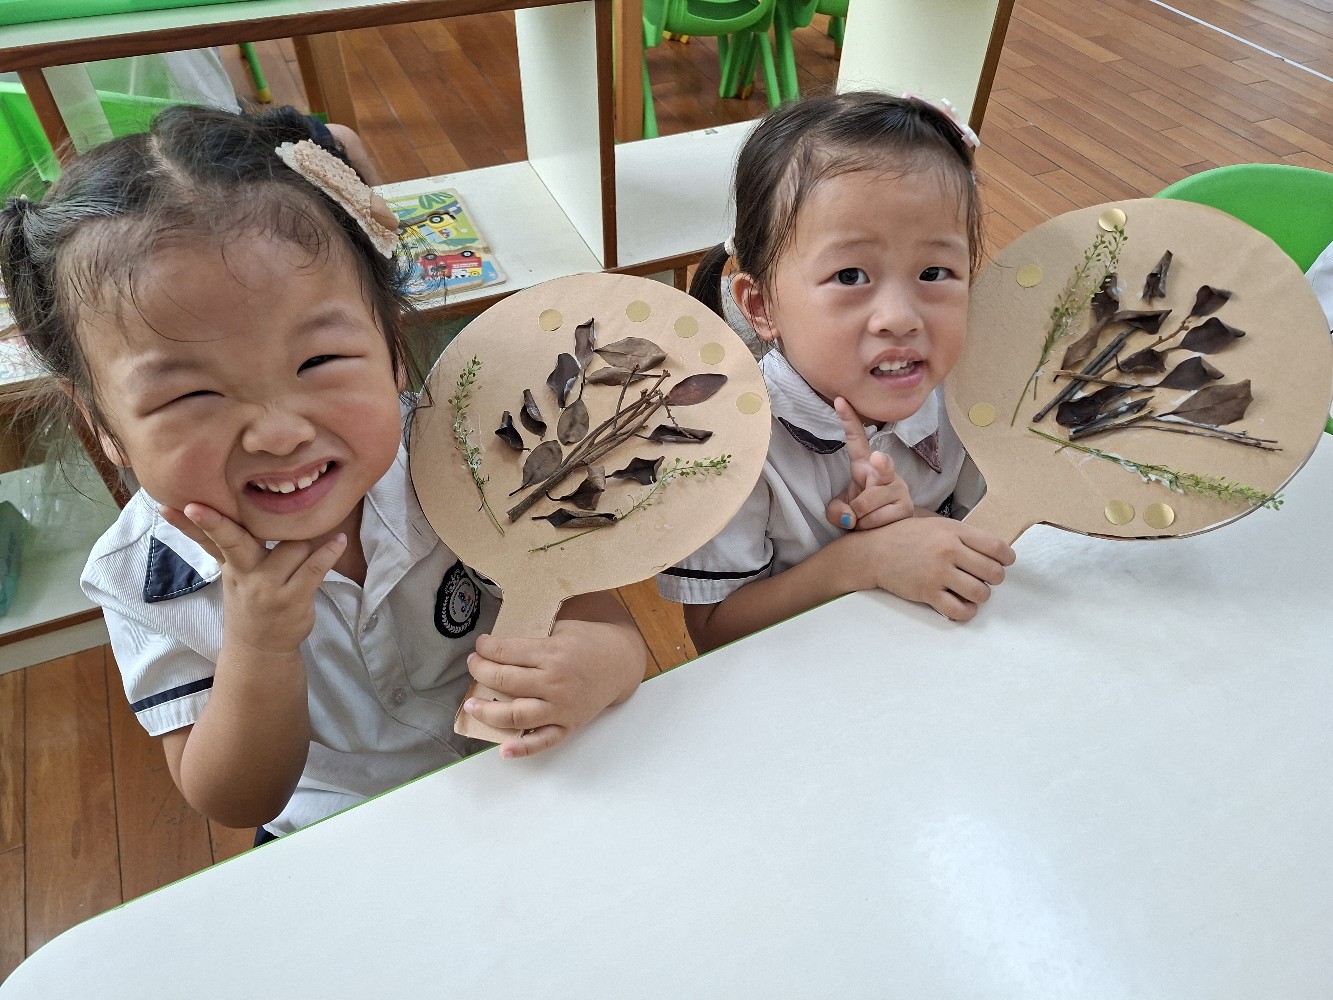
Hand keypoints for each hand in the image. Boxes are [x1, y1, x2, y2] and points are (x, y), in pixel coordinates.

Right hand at [159, 503, 346, 654]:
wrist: (261, 647)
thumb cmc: (249, 598)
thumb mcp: (230, 572)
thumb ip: (218, 541)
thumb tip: (186, 508)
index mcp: (230, 563)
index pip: (208, 539)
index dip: (191, 523)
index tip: (175, 505)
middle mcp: (244, 574)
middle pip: (231, 541)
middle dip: (215, 524)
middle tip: (198, 506)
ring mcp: (268, 587)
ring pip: (290, 545)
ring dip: (305, 538)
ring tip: (317, 532)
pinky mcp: (294, 598)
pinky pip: (315, 567)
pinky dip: (329, 552)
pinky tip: (338, 540)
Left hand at [463, 602, 643, 758]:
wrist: (620, 662)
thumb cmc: (588, 641)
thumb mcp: (561, 627)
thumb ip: (533, 635)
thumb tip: (497, 642)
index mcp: (552, 653)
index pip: (506, 651)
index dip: (486, 647)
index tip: (480, 645)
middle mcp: (554, 682)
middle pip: (505, 680)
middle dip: (480, 671)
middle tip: (473, 665)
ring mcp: (561, 707)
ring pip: (516, 715)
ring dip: (488, 711)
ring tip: (471, 705)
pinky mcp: (568, 724)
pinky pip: (543, 741)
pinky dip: (522, 748)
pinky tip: (503, 750)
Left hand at [825, 396, 913, 531]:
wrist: (886, 532)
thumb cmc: (861, 513)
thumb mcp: (841, 510)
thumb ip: (836, 512)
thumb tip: (848, 517)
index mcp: (865, 465)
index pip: (857, 439)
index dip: (849, 420)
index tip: (839, 400)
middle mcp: (886, 472)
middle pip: (882, 464)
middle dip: (880, 463)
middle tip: (876, 459)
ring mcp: (899, 489)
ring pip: (868, 502)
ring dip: (858, 517)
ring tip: (862, 519)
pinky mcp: (906, 508)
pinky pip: (877, 519)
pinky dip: (868, 527)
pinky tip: (874, 527)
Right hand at [855, 516, 1014, 621]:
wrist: (874, 552)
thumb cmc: (905, 537)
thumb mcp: (936, 525)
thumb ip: (962, 535)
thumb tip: (992, 551)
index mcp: (954, 531)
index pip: (997, 547)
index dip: (1006, 558)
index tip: (1003, 562)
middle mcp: (949, 550)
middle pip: (993, 572)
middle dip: (994, 579)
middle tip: (983, 578)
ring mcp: (938, 573)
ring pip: (981, 593)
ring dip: (980, 595)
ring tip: (971, 591)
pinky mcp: (928, 593)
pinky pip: (960, 610)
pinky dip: (967, 611)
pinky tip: (961, 605)